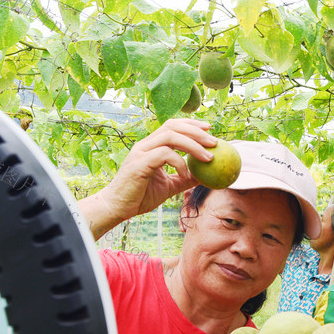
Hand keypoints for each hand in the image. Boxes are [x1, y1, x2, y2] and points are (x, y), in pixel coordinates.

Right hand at [100, 118, 216, 221]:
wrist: (118, 208)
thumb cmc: (140, 197)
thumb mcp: (169, 186)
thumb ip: (185, 178)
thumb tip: (206, 176)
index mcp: (151, 146)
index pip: (172, 126)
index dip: (192, 125)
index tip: (209, 130)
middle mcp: (145, 144)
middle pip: (173, 126)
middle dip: (196, 131)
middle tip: (214, 142)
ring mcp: (141, 152)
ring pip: (170, 136)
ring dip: (193, 144)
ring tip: (208, 157)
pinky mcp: (140, 163)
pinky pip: (164, 155)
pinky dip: (179, 162)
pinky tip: (187, 174)